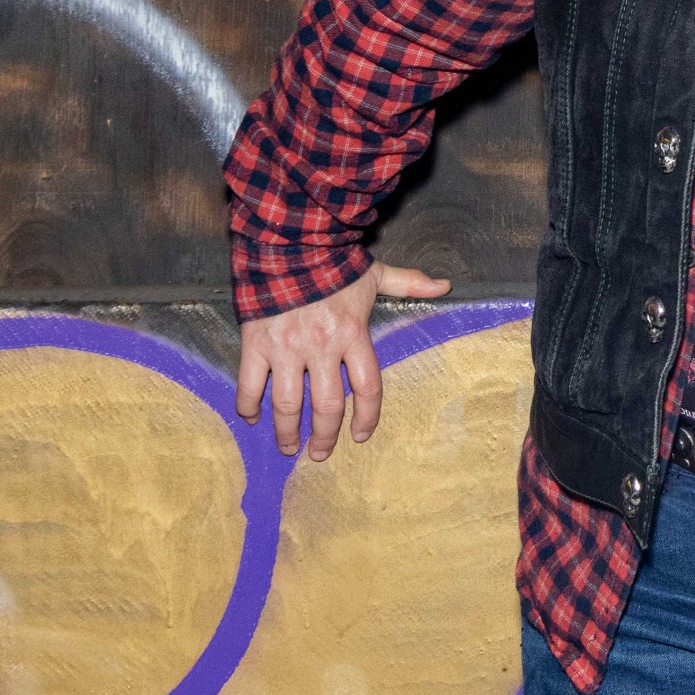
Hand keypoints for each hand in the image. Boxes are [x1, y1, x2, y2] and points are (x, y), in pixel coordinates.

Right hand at [235, 263, 455, 457]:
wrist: (288, 240)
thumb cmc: (333, 261)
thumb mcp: (375, 273)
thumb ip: (408, 284)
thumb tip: (445, 285)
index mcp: (353, 334)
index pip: (367, 388)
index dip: (366, 417)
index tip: (360, 436)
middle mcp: (321, 347)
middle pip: (327, 406)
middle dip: (324, 436)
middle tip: (319, 453)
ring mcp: (286, 347)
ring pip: (288, 404)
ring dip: (287, 431)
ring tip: (288, 447)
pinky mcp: (256, 343)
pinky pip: (251, 384)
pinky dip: (249, 405)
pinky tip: (251, 417)